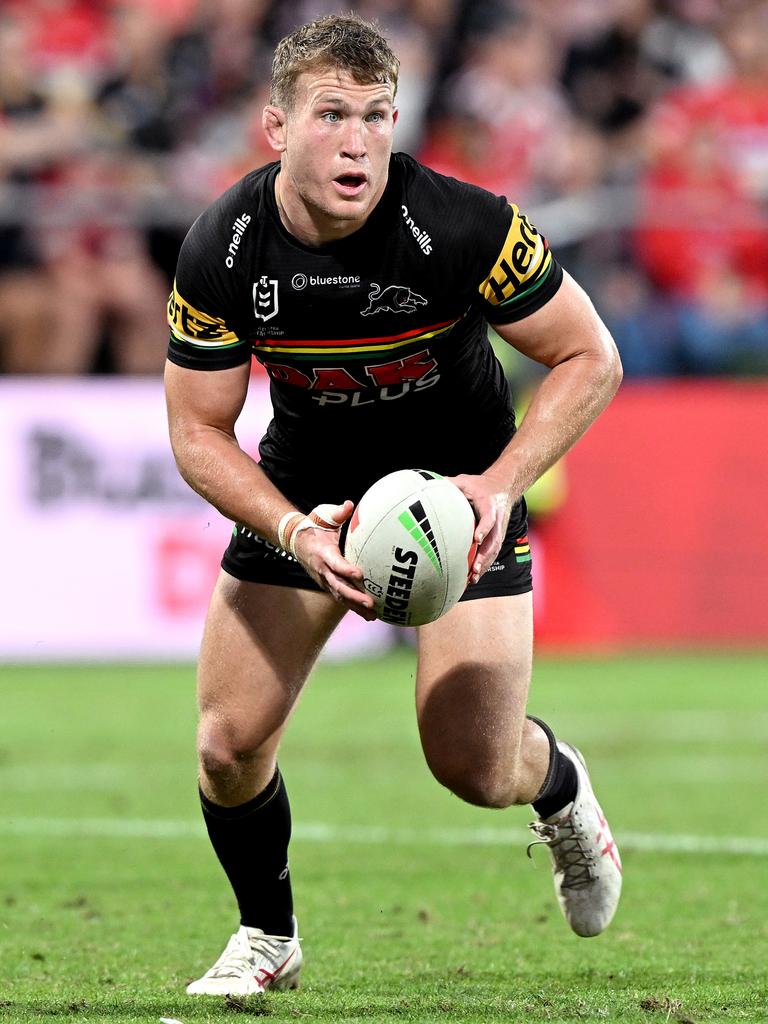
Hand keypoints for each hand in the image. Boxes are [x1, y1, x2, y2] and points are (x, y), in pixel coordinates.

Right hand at [290, 500, 376, 620]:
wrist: (295, 540)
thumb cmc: (313, 526)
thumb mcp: (322, 516)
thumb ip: (336, 512)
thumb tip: (349, 505)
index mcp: (322, 553)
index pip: (335, 563)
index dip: (345, 570)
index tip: (359, 574)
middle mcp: (322, 569)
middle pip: (338, 586)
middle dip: (354, 596)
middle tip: (370, 603)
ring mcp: (324, 579)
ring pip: (341, 596)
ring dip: (356, 607)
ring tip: (373, 615)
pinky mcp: (328, 584)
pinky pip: (341, 597)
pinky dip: (354, 606)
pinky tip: (369, 614)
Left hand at [449, 473, 515, 584]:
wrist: (502, 487)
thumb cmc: (479, 485)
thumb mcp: (465, 481)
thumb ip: (449, 484)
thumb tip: (426, 485)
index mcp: (489, 505)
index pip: (489, 518)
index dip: (484, 529)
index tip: (476, 539)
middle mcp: (497, 520)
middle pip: (494, 540)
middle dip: (485, 556)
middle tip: (475, 569)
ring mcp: (499, 530)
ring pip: (494, 550)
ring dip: (485, 565)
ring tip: (473, 579)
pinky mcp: (497, 537)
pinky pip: (492, 553)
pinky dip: (484, 565)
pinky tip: (473, 577)